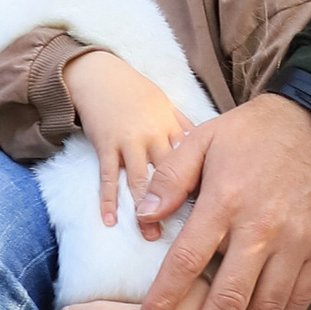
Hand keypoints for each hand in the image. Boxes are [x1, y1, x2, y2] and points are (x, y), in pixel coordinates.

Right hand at [61, 47, 188, 225]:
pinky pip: (108, 176)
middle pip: (170, 174)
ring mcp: (128, 141)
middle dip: (177, 203)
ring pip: (140, 180)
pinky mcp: (105, 145)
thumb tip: (203, 144)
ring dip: (146, 209)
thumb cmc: (134, 90)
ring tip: (151, 235)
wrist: (99, 74)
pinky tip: (110, 220)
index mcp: (171, 126)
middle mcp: (153, 135)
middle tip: (185, 234)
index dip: (202, 184)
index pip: (192, 159)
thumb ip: (182, 126)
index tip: (210, 209)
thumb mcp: (165, 103)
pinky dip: (108, 199)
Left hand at [132, 92, 310, 309]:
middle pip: (228, 298)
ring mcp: (295, 244)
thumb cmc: (257, 132)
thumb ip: (171, 177)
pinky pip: (299, 299)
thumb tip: (144, 217)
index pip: (187, 261)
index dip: (165, 299)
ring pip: (265, 307)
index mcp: (225, 201)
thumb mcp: (205, 138)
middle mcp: (261, 229)